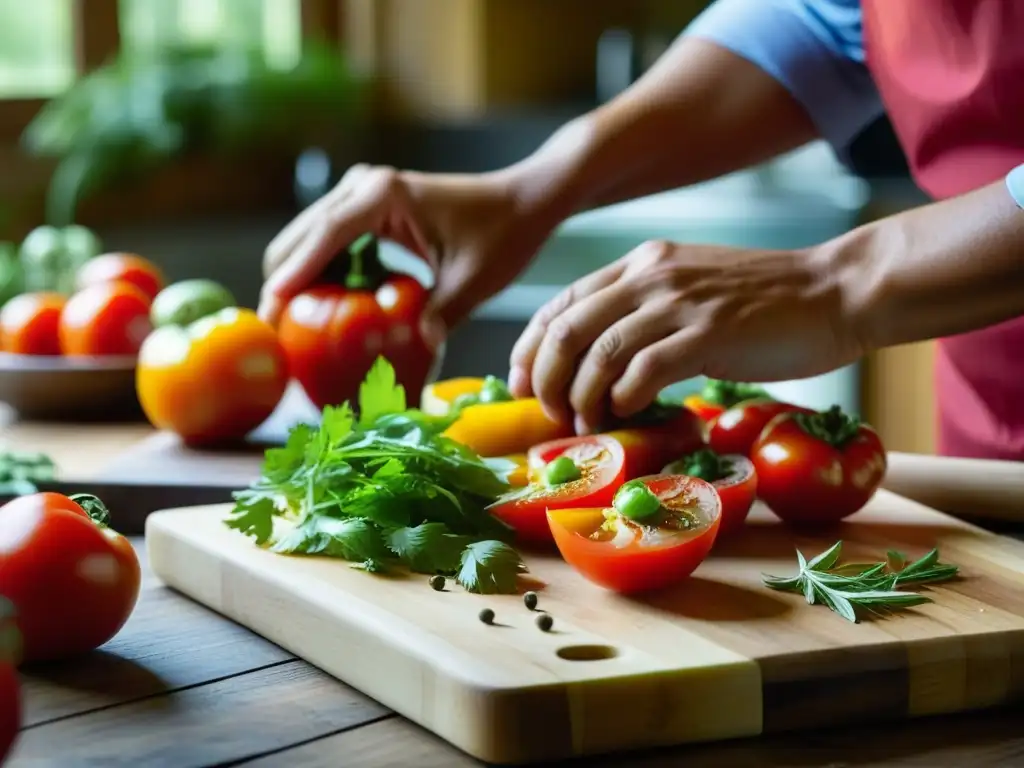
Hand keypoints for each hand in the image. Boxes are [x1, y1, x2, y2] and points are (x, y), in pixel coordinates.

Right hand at [259, 164, 556, 345]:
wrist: (522, 202)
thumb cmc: (503, 234)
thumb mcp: (474, 280)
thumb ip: (442, 313)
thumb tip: (417, 349)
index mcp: (384, 193)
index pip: (327, 233)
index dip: (297, 271)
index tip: (274, 306)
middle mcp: (364, 185)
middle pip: (303, 233)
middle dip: (284, 279)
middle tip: (273, 332)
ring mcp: (362, 194)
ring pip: (309, 237)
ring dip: (298, 277)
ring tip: (287, 326)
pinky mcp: (367, 210)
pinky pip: (330, 243)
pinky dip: (321, 273)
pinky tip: (319, 310)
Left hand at [508, 240, 864, 432]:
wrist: (835, 291)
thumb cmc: (764, 303)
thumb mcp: (690, 288)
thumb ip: (645, 310)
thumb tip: (598, 363)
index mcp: (640, 263)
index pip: (562, 304)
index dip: (530, 348)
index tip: (521, 385)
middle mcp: (650, 275)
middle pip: (568, 331)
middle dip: (544, 379)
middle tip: (548, 415)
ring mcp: (679, 302)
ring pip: (598, 354)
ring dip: (581, 399)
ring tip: (585, 426)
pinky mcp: (708, 334)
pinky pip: (642, 371)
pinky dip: (623, 400)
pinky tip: (626, 415)